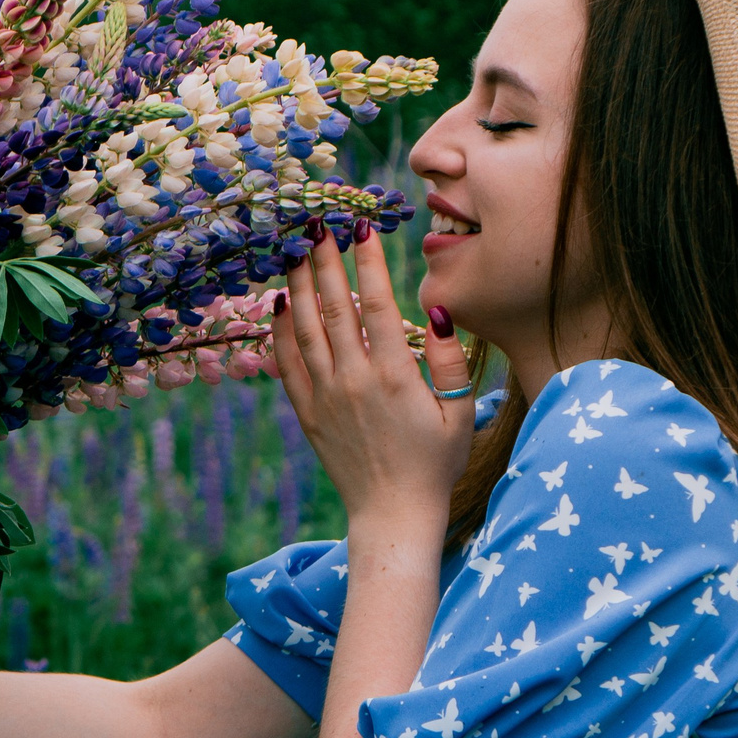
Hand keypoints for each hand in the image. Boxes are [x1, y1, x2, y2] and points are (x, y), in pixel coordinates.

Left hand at [273, 229, 476, 526]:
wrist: (393, 515)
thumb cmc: (435, 464)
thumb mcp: (460, 412)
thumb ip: (449, 360)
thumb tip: (435, 311)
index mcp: (394, 376)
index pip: (377, 304)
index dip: (367, 262)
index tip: (360, 228)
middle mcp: (353, 380)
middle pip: (333, 306)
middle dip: (324, 260)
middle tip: (317, 222)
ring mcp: (325, 397)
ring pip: (304, 329)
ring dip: (297, 285)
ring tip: (293, 249)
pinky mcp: (308, 413)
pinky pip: (286, 364)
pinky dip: (279, 331)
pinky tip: (277, 303)